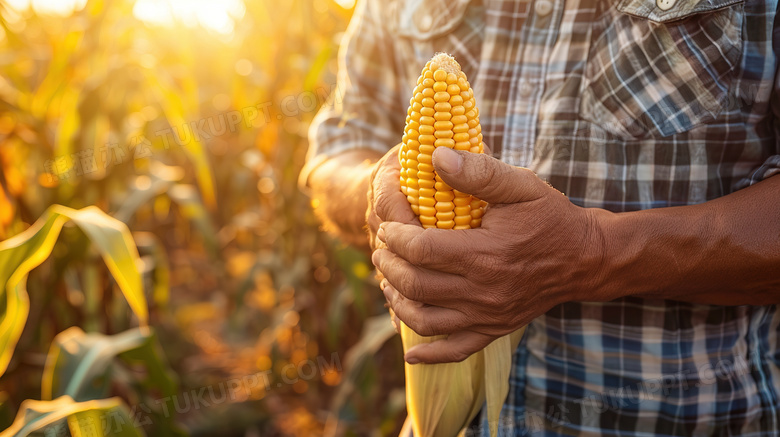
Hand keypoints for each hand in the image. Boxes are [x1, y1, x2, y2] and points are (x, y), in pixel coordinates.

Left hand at [372, 147, 605, 363]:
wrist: (585, 258)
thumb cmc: (550, 217)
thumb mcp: (521, 186)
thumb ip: (479, 171)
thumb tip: (436, 156)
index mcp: (486, 254)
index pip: (421, 250)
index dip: (395, 236)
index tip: (387, 224)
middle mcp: (484, 292)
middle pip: (416, 285)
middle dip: (389, 264)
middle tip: (381, 248)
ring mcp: (488, 316)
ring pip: (425, 321)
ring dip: (397, 301)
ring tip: (386, 280)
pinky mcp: (494, 330)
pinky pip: (455, 351)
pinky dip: (429, 355)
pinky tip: (410, 352)